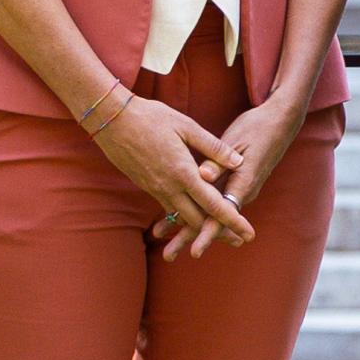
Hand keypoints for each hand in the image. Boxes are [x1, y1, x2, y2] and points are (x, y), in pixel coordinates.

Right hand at [82, 90, 251, 251]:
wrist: (111, 120)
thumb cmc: (151, 118)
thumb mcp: (187, 127)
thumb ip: (214, 147)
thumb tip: (239, 162)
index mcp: (183, 173)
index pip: (213, 205)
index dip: (233, 220)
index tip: (249, 234)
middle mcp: (169, 187)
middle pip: (198, 219)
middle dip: (219, 232)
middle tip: (239, 241)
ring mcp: (155, 188)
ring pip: (181, 216)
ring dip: (200, 227)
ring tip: (218, 235)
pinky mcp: (146, 186)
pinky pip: (168, 208)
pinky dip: (182, 217)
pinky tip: (191, 218)